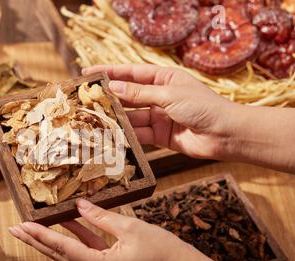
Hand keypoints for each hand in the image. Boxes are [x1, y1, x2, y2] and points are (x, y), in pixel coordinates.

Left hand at [9, 199, 283, 260]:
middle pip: (58, 255)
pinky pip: (84, 255)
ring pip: (69, 256)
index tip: (21, 224)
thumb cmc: (161, 250)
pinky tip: (66, 227)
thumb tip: (79, 205)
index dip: (39, 234)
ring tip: (32, 229)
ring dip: (51, 242)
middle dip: (36, 241)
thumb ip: (100, 216)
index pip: (61, 247)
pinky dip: (74, 242)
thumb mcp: (129, 227)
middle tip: (15, 229)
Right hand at [83, 64, 237, 159]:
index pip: (132, 73)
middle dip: (110, 98)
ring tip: (97, 120)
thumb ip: (139, 94)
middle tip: (88, 100)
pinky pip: (140, 133)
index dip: (111, 72)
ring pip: (132, 116)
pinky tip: (114, 136)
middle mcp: (160, 96)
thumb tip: (113, 86)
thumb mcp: (168, 95)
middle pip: (129, 96)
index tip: (90, 73)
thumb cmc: (202, 107)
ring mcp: (159, 116)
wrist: (225, 135)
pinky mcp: (161, 135)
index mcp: (164, 79)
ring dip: (118, 119)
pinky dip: (129, 135)